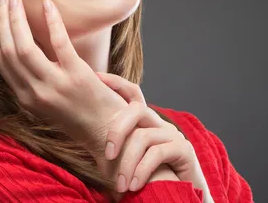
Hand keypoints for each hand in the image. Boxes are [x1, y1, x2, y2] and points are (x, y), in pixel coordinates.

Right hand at [0, 0, 126, 153]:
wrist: (110, 132)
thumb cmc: (81, 113)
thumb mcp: (47, 101)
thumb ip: (32, 80)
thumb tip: (21, 48)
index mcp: (25, 98)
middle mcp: (35, 93)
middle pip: (8, 52)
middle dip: (2, 21)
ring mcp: (55, 85)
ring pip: (25, 48)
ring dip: (17, 20)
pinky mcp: (77, 76)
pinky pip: (59, 44)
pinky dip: (52, 22)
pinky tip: (48, 5)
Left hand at [96, 72, 212, 200]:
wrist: (179, 198)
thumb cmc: (148, 181)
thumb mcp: (128, 159)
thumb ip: (115, 146)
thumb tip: (83, 134)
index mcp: (145, 123)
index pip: (132, 93)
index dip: (116, 82)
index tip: (97, 77)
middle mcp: (159, 124)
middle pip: (136, 109)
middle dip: (117, 130)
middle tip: (107, 155)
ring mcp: (172, 135)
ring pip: (143, 136)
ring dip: (128, 163)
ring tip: (120, 184)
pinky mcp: (184, 149)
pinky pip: (157, 153)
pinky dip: (142, 170)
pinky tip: (134, 186)